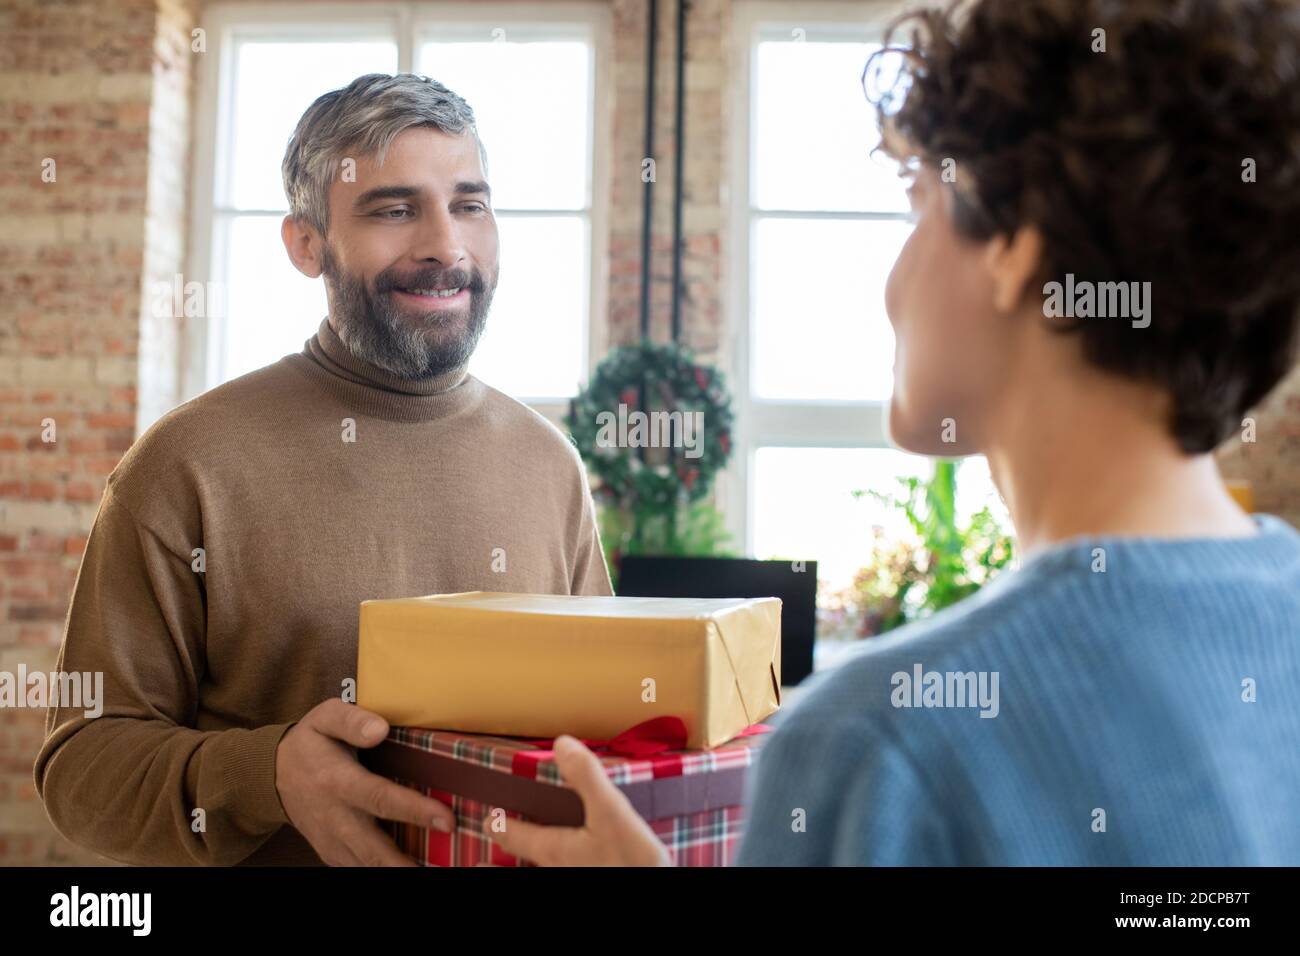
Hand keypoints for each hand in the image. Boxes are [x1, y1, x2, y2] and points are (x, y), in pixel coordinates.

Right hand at [275, 698, 454, 865]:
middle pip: (374, 847)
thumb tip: (380, 729)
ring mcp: (332, 840)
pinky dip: (382, 871)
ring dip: (398, 869)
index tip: (446, 819)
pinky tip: (410, 866)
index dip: (414, 810)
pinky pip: (359, 868)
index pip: (380, 798)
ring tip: (433, 868)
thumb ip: (352, 720)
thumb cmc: (310, 742)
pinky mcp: (332, 853)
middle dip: (407, 861)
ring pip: (367, 865)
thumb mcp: (325, 717)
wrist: (273, 774)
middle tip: (445, 861)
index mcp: (337, 781)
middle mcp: (335, 817)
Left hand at [482, 735, 670, 866]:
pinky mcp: (590, 880)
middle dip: (497, 861)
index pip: (512, 834)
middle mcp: (555, 870)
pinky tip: (567, 866)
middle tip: (480, 859)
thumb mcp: (613, 814)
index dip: (495, 824)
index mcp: (553, 849)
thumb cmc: (632, 864)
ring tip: (496, 869)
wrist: (658, 895)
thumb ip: (586, 778)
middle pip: (517, 866)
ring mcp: (569, 879)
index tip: (483, 819)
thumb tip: (561, 745)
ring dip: (516, 873)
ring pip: (537, 876)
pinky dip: (549, 871)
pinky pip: (562, 876)